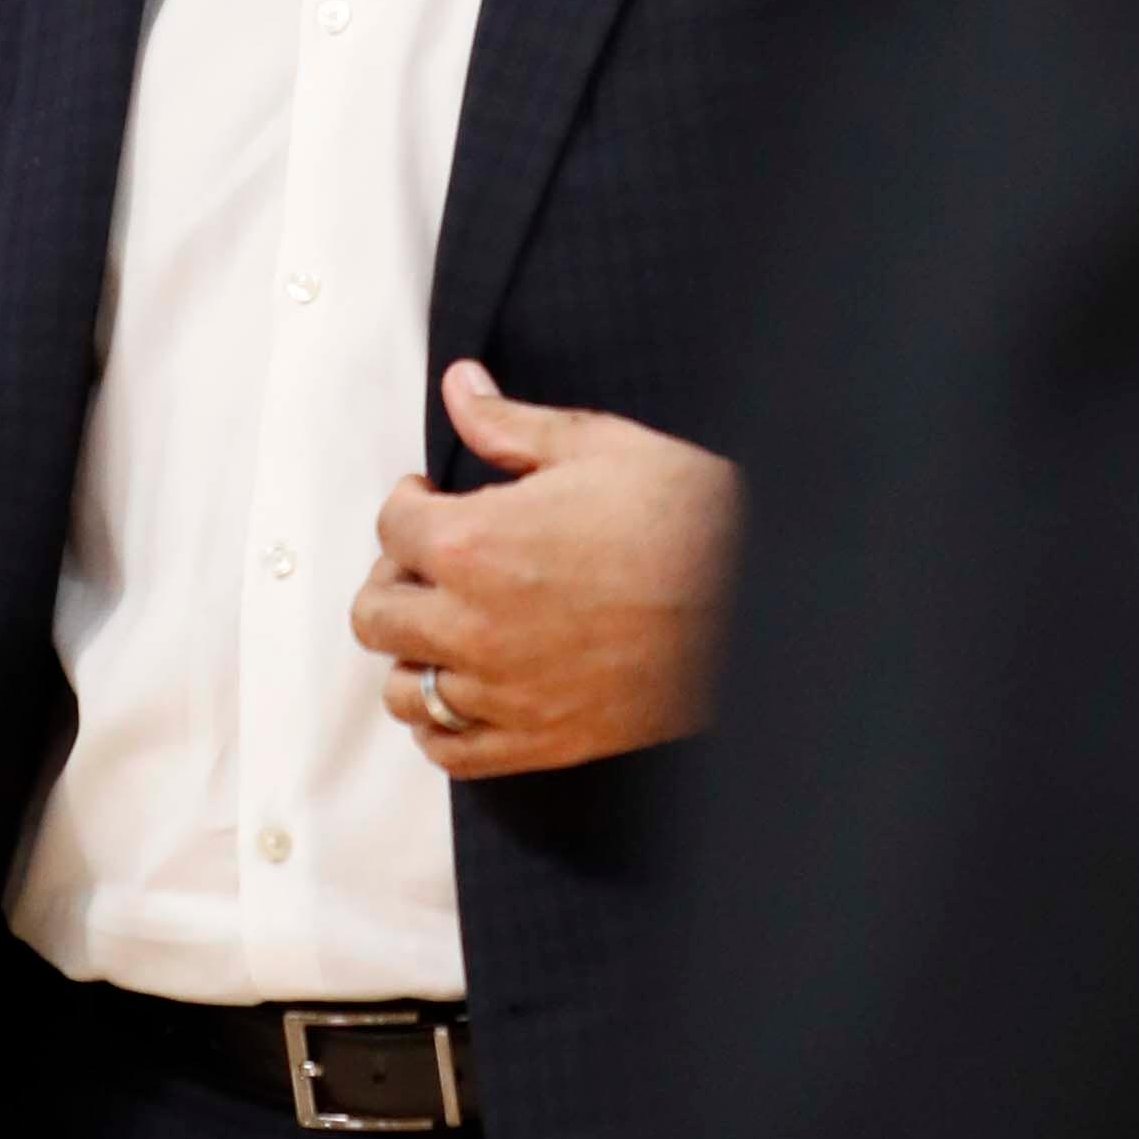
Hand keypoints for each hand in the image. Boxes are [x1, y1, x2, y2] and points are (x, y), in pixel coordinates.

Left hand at [353, 361, 742, 776]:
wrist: (763, 598)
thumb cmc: (691, 518)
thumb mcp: (599, 447)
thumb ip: (511, 425)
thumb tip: (460, 388)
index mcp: (475, 543)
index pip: (391, 526)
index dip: (409, 503)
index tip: (430, 500)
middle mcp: (474, 625)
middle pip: (374, 614)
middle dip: (393, 579)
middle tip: (427, 563)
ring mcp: (505, 692)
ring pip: (405, 689)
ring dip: (412, 654)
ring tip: (445, 628)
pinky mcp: (542, 741)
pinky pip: (451, 751)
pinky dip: (441, 726)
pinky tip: (463, 693)